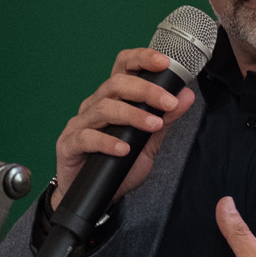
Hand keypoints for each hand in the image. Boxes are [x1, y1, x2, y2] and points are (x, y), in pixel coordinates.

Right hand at [49, 48, 197, 214]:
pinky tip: (124, 150)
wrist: (97, 197)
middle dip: (146, 90)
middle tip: (168, 103)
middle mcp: (95, 106)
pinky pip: (87, 137)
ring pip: (104, 108)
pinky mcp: (69, 144)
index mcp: (113, 99)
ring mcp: (80, 124)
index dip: (141, 59)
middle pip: (116, 84)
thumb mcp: (149, 143)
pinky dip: (107, 142)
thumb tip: (186, 96)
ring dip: (132, 115)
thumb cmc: (119, 167)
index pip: (124, 68)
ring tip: (153, 125)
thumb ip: (165, 120)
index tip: (164, 63)